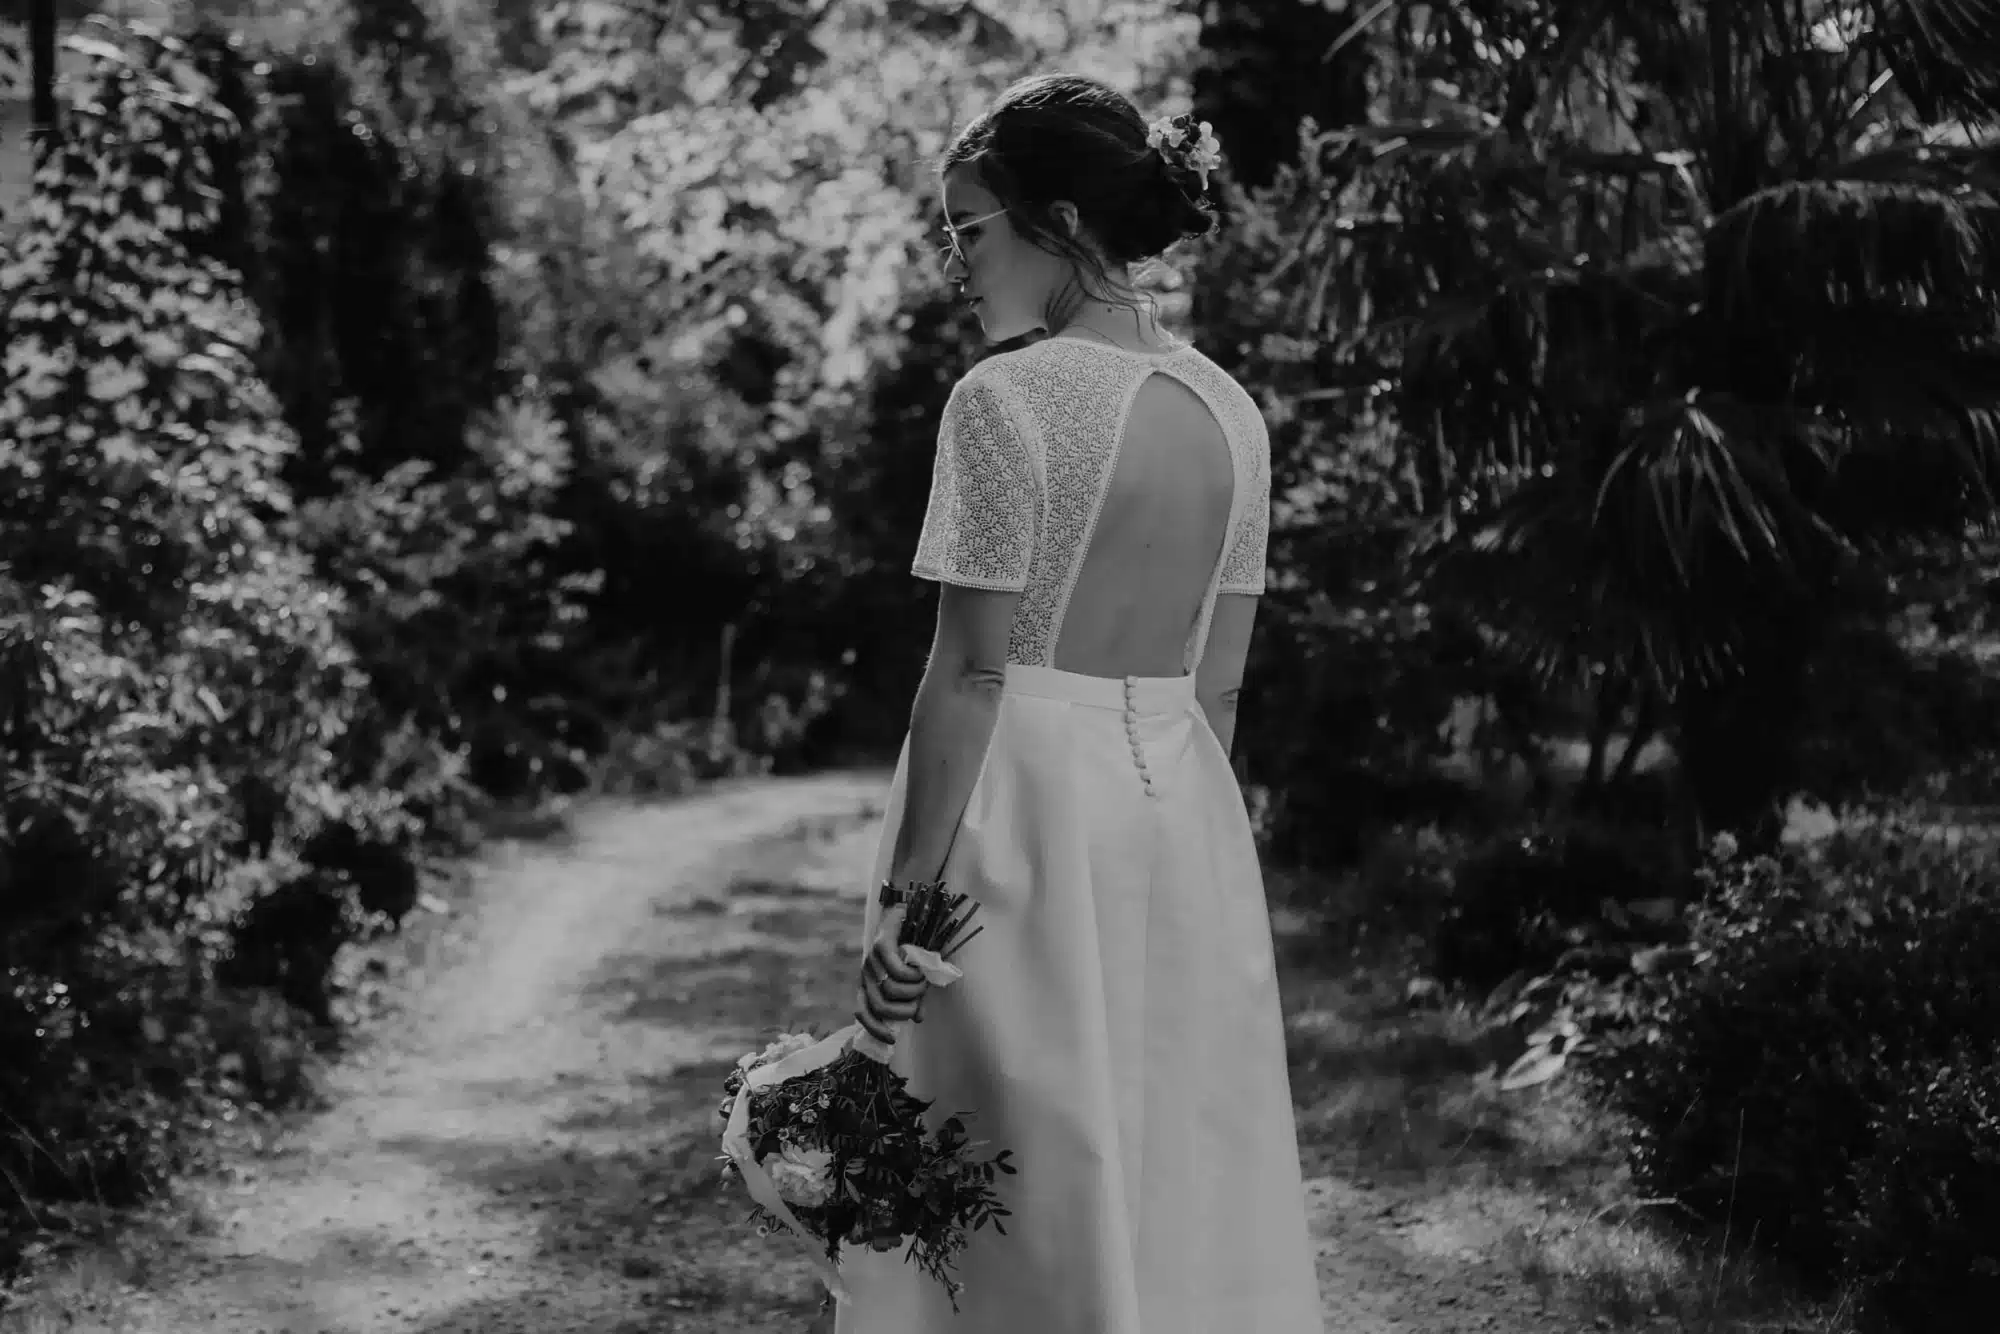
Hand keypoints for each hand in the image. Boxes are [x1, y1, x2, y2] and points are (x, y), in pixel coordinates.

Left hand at [855, 905, 929, 1045]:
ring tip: (922, 982)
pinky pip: (895, 970)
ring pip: (889, 990)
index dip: (874, 1028)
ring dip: (912, 992)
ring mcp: (870, 959)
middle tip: (918, 1001)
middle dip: (904, 1010)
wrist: (909, 915)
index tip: (892, 1040)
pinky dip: (911, 976)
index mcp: (869, 985)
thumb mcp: (914, 981)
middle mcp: (866, 974)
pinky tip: (920, 972)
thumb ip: (914, 999)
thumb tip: (918, 1019)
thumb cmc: (912, 951)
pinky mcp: (880, 944)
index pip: (862, 1012)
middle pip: (880, 1006)